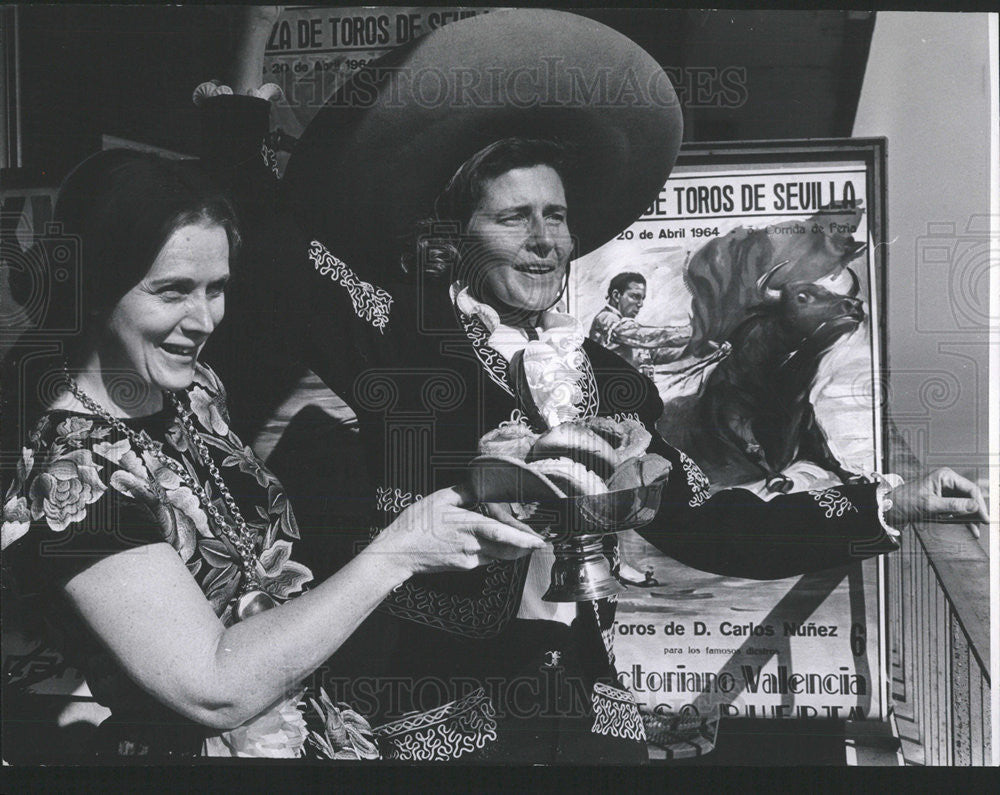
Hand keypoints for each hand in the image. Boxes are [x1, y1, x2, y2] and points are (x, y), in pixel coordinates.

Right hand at [367, 485, 545, 577]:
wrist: (398, 552)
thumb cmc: (416, 524)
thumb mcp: (439, 499)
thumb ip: (463, 492)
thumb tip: (477, 486)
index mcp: (468, 525)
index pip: (503, 533)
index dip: (524, 539)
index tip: (539, 541)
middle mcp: (472, 545)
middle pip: (507, 549)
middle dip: (524, 547)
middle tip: (536, 542)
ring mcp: (468, 559)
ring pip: (498, 555)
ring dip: (509, 549)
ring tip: (519, 540)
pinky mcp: (463, 567)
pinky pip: (484, 559)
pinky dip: (492, 551)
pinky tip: (488, 543)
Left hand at [886, 468, 988, 536]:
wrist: (890, 507)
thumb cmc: (906, 502)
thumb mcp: (930, 505)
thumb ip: (954, 506)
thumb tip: (974, 506)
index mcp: (945, 476)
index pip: (970, 489)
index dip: (979, 504)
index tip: (985, 518)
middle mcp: (947, 481)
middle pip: (969, 496)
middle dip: (976, 511)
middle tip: (982, 524)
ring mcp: (945, 490)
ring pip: (965, 503)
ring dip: (970, 516)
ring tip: (975, 529)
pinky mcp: (942, 500)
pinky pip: (957, 508)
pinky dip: (962, 518)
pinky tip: (969, 528)